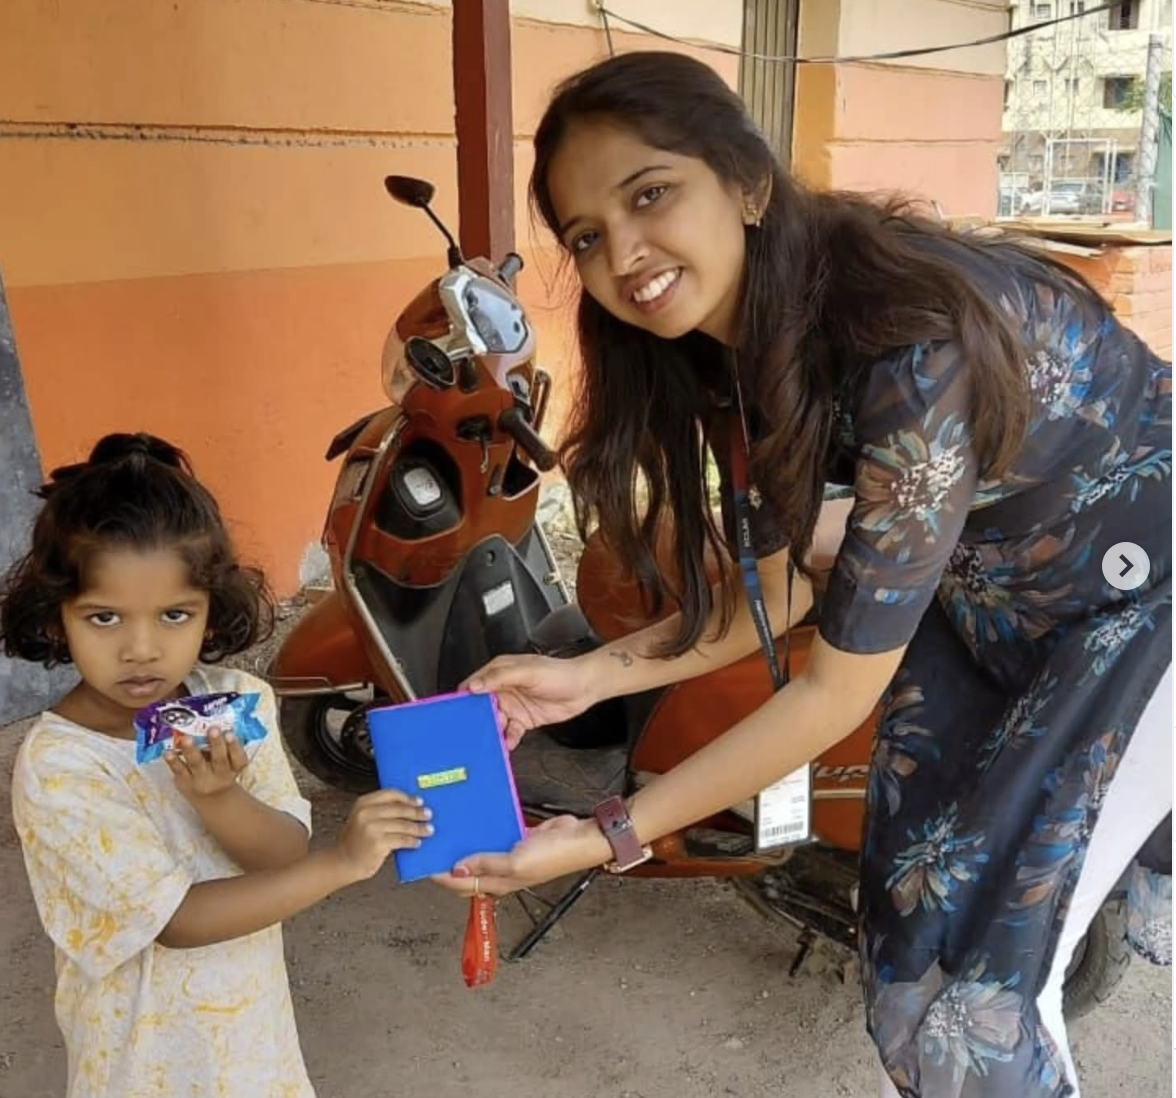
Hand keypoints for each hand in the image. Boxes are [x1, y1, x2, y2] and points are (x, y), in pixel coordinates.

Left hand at [165, 727, 247, 800]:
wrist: (210, 798)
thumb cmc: (220, 770)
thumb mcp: (229, 762)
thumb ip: (224, 745)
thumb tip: (212, 724)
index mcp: (234, 768)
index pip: (239, 758)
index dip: (234, 746)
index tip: (230, 733)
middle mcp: (219, 775)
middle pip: (219, 759)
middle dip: (216, 744)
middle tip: (213, 729)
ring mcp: (200, 779)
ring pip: (197, 764)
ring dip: (191, 750)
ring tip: (186, 738)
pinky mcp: (184, 782)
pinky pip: (178, 770)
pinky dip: (173, 761)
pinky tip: (168, 752)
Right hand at [333, 790, 433, 881]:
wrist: (343, 862)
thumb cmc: (357, 841)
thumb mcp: (363, 819)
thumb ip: (380, 811)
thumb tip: (409, 807)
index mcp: (363, 803)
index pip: (390, 794)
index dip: (407, 797)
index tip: (419, 801)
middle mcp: (366, 813)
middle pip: (399, 809)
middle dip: (417, 813)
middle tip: (428, 815)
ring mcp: (370, 827)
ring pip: (402, 825)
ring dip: (418, 828)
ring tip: (428, 830)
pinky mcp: (377, 843)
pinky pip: (401, 839)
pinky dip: (412, 841)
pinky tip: (417, 843)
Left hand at [431, 815, 607, 896]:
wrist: (579, 838)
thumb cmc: (552, 856)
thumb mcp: (516, 862)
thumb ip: (486, 864)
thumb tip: (457, 868)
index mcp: (498, 883)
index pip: (460, 883)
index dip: (441, 875)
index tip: (424, 862)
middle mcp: (500, 872)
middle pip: (466, 869)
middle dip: (448, 860)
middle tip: (432, 843)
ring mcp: (509, 855)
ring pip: (479, 851)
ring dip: (465, 843)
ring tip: (448, 827)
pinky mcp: (517, 838)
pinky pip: (494, 835)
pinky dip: (483, 829)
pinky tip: (473, 817)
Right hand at [463, 654, 600, 748]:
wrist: (584, 688)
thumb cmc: (559, 673)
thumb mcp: (528, 672)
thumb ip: (500, 677)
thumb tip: (474, 686)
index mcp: (500, 672)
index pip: (474, 684)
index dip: (464, 697)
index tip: (455, 711)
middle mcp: (503, 689)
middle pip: (481, 706)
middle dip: (476, 719)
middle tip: (472, 731)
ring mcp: (513, 706)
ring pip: (494, 722)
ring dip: (492, 731)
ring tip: (491, 739)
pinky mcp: (523, 720)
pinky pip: (510, 732)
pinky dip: (507, 739)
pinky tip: (508, 743)